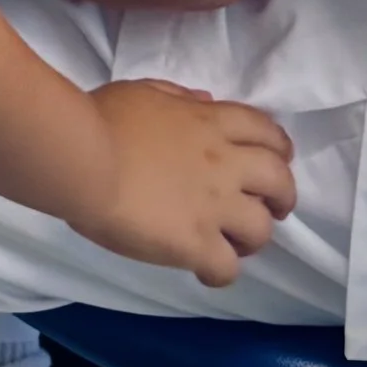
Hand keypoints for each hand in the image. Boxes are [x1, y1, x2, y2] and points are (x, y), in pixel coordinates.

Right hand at [80, 81, 296, 286]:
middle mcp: (223, 163)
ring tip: (234, 244)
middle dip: (283, 196)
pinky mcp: (196, 244)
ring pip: (261, 230)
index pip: (265, 131)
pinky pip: (227, 269)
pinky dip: (221, 273)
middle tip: (272, 208)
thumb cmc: (102, 119)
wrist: (83, 159)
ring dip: (253, 237)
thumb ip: (179, 98)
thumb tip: (205, 103)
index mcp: (210, 123)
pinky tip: (204, 271)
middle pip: (279, 181)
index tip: (277, 160)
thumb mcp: (143, 93)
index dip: (278, 147)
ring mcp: (214, 207)